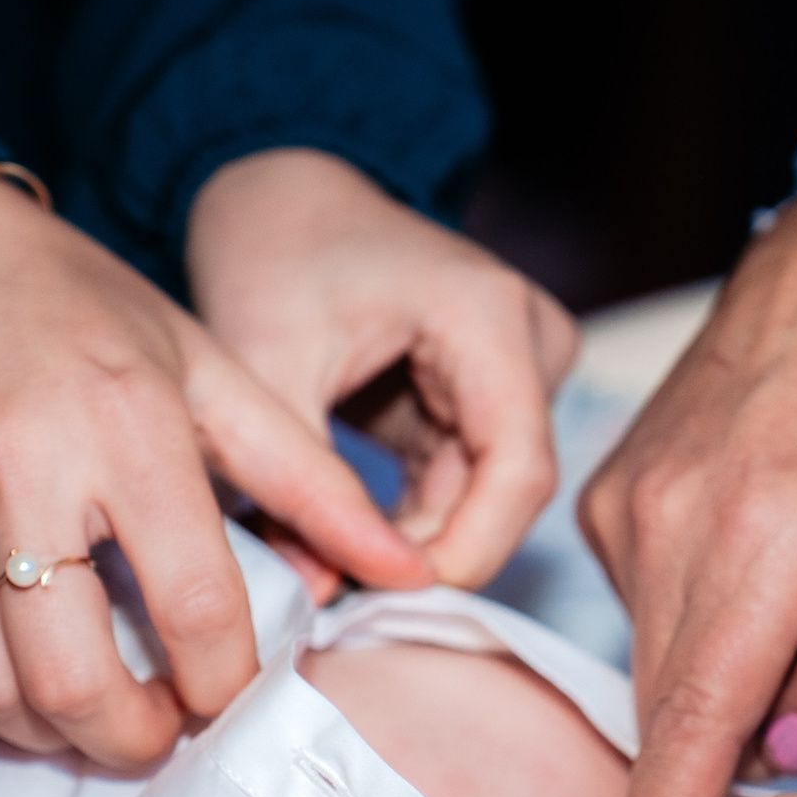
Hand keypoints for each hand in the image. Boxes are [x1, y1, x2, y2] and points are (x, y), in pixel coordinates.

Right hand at [0, 166, 434, 770]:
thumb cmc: (71, 307)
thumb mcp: (206, 365)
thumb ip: (311, 480)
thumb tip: (411, 571)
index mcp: (125, 421)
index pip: (195, 605)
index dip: (225, 683)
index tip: (230, 694)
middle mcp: (15, 463)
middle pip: (75, 679)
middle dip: (133, 739)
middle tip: (160, 731)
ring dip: (52, 736)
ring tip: (92, 712)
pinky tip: (18, 688)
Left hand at [189, 147, 577, 598]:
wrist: (281, 198)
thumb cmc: (273, 253)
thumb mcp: (268, 365)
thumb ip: (299, 485)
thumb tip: (320, 598)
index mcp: (487, 314)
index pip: (518, 468)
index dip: (465, 549)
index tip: (384, 593)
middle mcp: (528, 339)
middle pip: (512, 490)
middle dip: (432, 553)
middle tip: (343, 592)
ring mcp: (521, 368)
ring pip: (492, 496)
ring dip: (419, 543)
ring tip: (333, 564)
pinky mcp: (494, 396)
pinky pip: (469, 483)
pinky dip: (414, 521)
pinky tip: (351, 538)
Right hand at [581, 158, 796, 796]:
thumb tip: (784, 745)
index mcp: (762, 538)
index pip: (692, 725)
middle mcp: (670, 519)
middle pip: (673, 701)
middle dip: (722, 753)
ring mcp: (630, 499)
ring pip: (662, 654)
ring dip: (725, 674)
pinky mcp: (614, 488)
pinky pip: (651, 600)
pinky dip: (705, 616)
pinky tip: (768, 556)